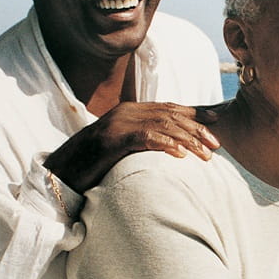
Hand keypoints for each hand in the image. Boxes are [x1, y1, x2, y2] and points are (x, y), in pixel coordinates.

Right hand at [45, 102, 219, 192]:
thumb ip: (143, 140)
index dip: (195, 115)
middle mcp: (127, 112)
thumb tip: (170, 146)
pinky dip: (165, 144)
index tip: (216, 124)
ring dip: (188, 140)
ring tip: (205, 155)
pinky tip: (180, 155)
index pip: (169, 108)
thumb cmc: (94, 163)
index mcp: (131, 111)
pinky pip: (144, 138)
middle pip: (171, 115)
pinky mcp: (113, 139)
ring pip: (163, 125)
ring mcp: (119, 123)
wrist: (62, 170)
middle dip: (197, 130)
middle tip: (217, 145)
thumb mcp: (124, 148)